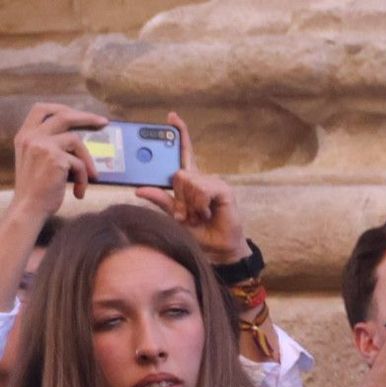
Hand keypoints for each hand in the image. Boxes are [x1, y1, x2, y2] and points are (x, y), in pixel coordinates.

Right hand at [8, 102, 104, 220]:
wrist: (29, 208)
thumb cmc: (37, 189)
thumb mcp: (37, 161)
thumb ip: (49, 146)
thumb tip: (78, 141)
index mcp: (25, 135)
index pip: (41, 109)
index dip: (62, 108)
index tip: (80, 113)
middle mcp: (31, 137)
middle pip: (63, 116)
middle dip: (86, 117)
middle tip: (103, 122)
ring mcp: (42, 146)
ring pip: (76, 141)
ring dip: (87, 160)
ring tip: (90, 178)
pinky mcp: (55, 159)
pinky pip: (80, 163)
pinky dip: (84, 178)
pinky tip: (80, 192)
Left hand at [133, 113, 249, 263]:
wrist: (219, 249)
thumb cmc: (199, 233)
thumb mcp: (173, 217)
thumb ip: (160, 201)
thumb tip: (139, 189)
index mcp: (190, 182)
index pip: (184, 153)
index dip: (179, 134)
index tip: (172, 116)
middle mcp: (202, 179)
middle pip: (178, 173)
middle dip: (177, 197)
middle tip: (184, 214)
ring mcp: (213, 182)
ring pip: (187, 181)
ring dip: (188, 204)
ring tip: (198, 216)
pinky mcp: (223, 189)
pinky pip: (200, 188)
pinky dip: (199, 204)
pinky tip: (206, 212)